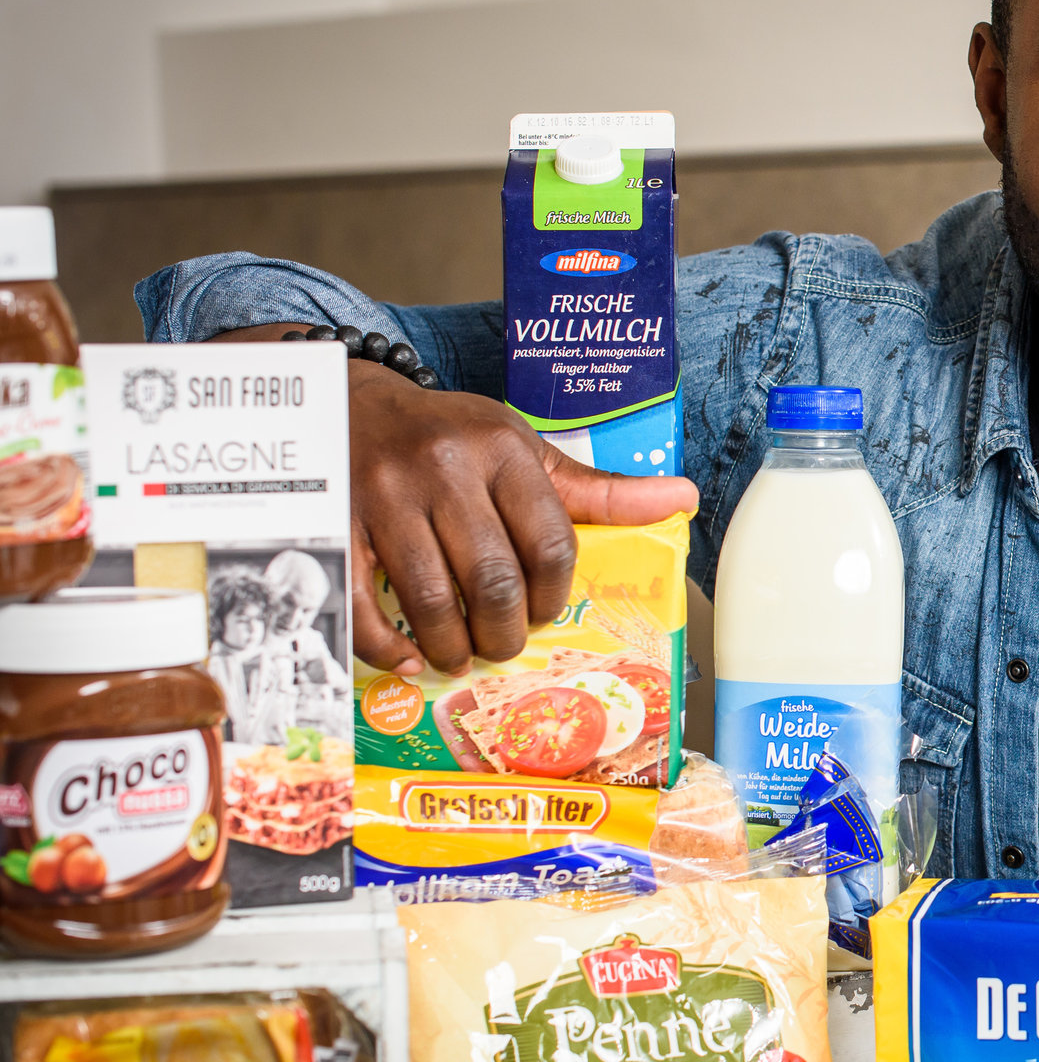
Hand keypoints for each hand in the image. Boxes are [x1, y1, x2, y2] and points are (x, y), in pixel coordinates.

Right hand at [344, 361, 695, 673]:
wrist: (352, 404)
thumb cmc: (451, 437)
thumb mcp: (524, 450)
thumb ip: (597, 489)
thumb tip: (682, 499)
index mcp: (501, 451)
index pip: (550, 542)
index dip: (554, 593)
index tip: (544, 610)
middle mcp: (444, 471)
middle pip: (493, 579)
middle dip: (506, 631)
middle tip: (503, 644)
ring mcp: (385, 498)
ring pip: (432, 600)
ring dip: (453, 645)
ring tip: (461, 653)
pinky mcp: (335, 524)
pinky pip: (360, 605)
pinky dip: (386, 646)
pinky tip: (407, 657)